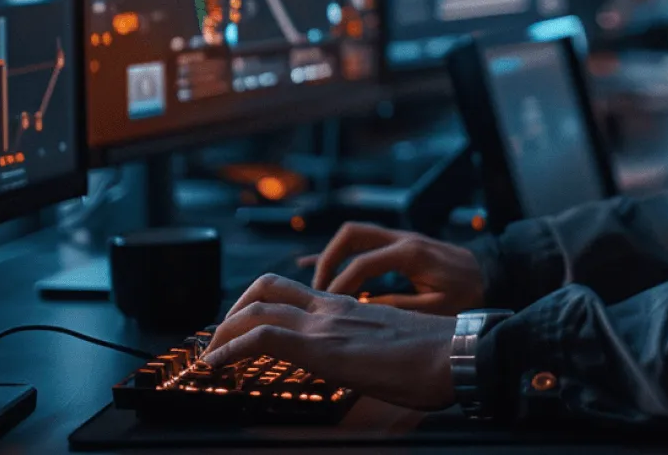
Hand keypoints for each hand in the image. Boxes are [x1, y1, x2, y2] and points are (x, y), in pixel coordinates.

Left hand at [205, 274, 457, 410]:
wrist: (455, 355)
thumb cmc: (436, 359)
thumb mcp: (392, 349)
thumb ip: (369, 353)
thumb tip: (362, 378)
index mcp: (350, 308)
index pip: (296, 294)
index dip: (263, 306)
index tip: (247, 330)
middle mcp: (332, 308)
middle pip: (268, 288)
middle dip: (236, 309)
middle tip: (224, 336)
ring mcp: (326, 324)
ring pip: (257, 307)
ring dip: (225, 328)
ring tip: (212, 353)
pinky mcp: (322, 346)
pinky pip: (261, 337)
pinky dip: (230, 348)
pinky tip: (216, 365)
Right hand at [300, 222, 485, 314]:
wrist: (492, 275)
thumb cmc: (467, 295)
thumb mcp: (436, 307)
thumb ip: (398, 306)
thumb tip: (361, 308)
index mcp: (410, 253)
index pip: (363, 263)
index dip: (341, 284)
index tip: (330, 306)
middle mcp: (402, 238)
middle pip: (351, 234)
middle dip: (328, 259)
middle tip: (317, 290)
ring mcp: (400, 237)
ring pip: (355, 234)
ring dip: (333, 255)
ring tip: (319, 285)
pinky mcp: (400, 244)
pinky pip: (365, 242)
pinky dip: (343, 253)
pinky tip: (318, 265)